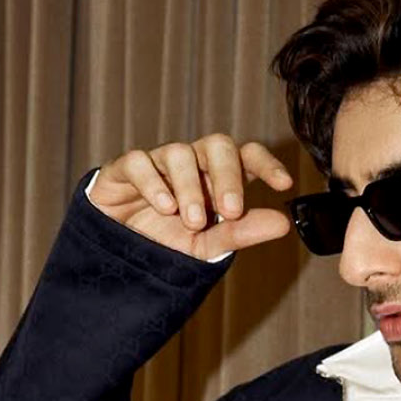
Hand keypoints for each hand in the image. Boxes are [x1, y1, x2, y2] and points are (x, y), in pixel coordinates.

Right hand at [96, 135, 298, 261]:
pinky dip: (153, 183)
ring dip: (190, 187)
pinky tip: (164, 208)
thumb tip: (283, 223)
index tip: (284, 185)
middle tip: (231, 212)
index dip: (267, 163)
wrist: (116, 255)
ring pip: (179, 153)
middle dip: (227, 177)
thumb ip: (241, 233)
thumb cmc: (166, 242)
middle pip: (217, 145)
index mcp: (216, 176)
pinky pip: (139, 161)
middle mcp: (191, 162)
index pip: (247, 155)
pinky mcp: (124, 168)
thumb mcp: (207, 245)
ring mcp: (157, 162)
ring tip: (192, 222)